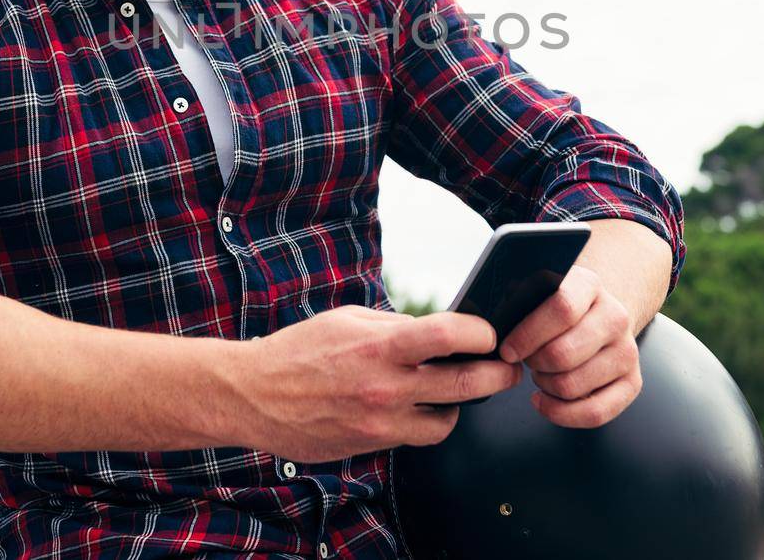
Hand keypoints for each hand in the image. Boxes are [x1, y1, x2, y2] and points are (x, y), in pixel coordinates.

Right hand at [231, 305, 522, 463]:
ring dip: (463, 404)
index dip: (481, 332)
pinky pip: (417, 436)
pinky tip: (423, 406)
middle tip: (508, 367)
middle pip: (465, 384)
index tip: (491, 331)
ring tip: (462, 389)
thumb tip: (439, 329)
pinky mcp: (372, 444)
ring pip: (448, 420)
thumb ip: (395, 325)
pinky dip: (427, 421)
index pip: (448, 335)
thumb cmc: (301, 350)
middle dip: (498, 375)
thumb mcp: (348, 319)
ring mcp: (380, 421)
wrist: (255, 395)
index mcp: (379, 345)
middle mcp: (384, 386)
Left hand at [498, 265, 641, 427]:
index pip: (562, 308)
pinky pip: (595, 413)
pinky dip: (561, 413)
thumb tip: (491, 318)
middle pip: (564, 353)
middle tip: (526, 360)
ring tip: (540, 373)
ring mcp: (627, 351)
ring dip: (545, 386)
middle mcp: (615, 316)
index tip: (507, 349)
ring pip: (573, 385)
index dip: (528, 334)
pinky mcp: (632, 382)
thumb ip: (516, 299)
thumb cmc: (552, 307)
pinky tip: (545, 400)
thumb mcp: (535, 290)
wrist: (595, 313)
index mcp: (589, 285)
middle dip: (534, 364)